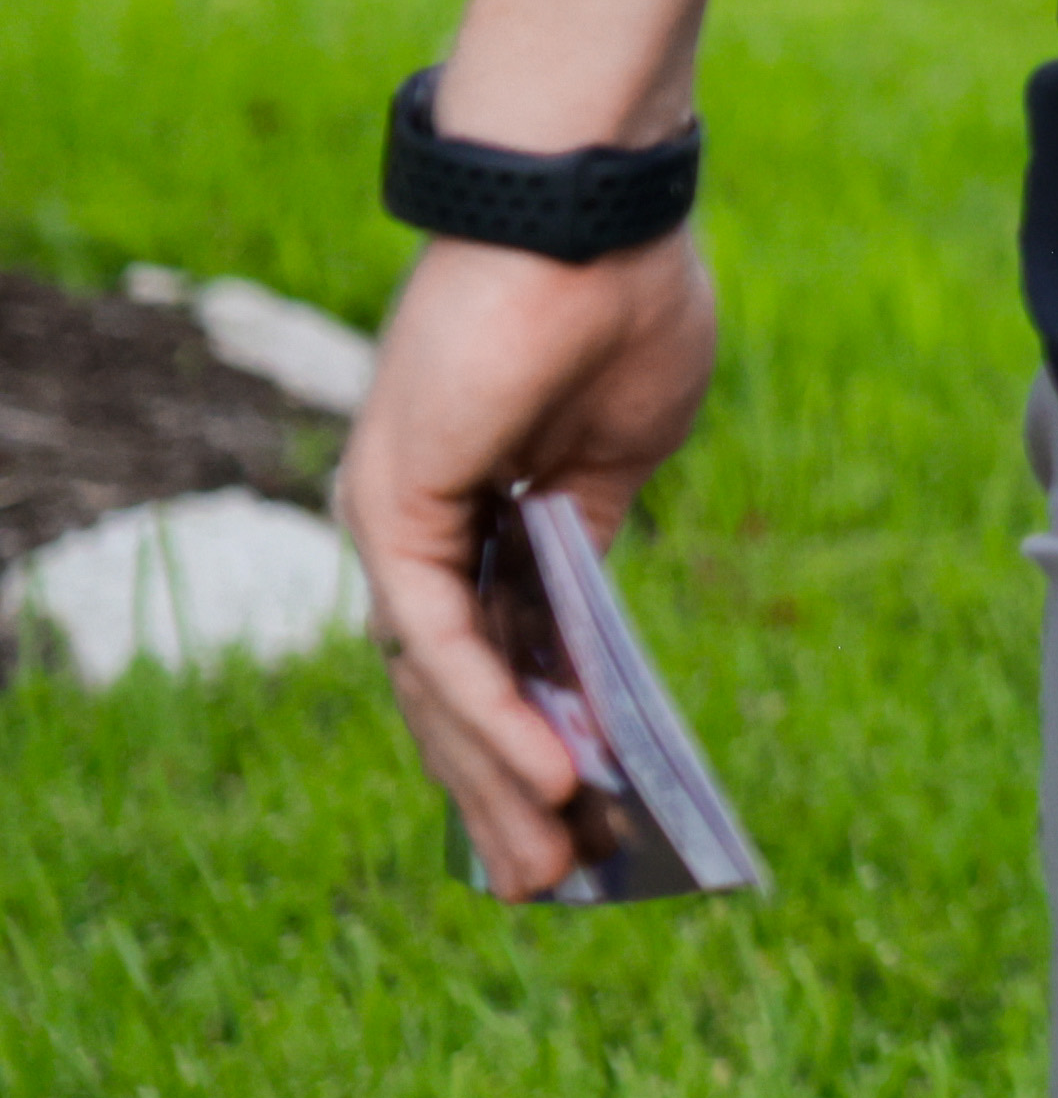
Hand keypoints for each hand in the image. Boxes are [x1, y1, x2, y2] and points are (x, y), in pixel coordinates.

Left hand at [329, 235, 720, 902]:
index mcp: (468, 513)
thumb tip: (583, 636)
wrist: (590, 214)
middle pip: (446, 693)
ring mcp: (394, 520)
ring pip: (436, 685)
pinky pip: (444, 640)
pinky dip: (497, 712)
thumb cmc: (621, 306)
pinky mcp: (399, 510)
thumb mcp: (624, 456)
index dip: (521, 742)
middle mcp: (409, 527)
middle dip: (500, 795)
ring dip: (497, 780)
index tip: (574, 822)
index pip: (483, 655)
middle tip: (551, 884)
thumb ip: (593, 541)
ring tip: (556, 864)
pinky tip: (556, 771)